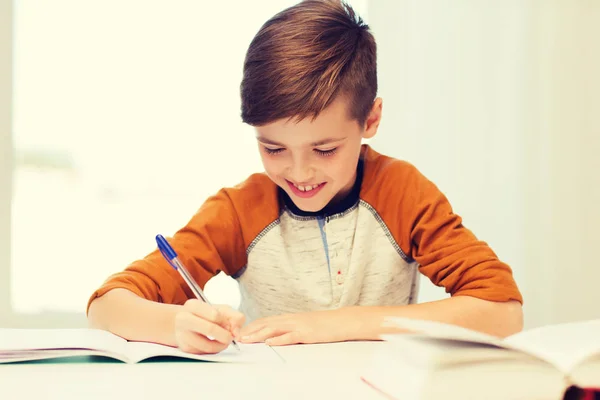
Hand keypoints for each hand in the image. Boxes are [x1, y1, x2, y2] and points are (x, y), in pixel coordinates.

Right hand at [174, 299, 244, 353]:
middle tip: (230, 338)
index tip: (229, 325)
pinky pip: (205, 353)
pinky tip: (214, 343)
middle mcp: (184, 318)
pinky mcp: (185, 348)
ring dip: (221, 346)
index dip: (226, 322)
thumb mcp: (220, 309)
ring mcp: (183, 334)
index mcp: (193, 305)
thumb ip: (234, 317)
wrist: (183, 324)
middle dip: (225, 336)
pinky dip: (214, 350)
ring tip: (224, 341)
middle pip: (210, 329)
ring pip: (208, 346)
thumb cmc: (205, 315)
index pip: (215, 315)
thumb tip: (237, 332)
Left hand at [239, 309, 358, 345]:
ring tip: (246, 340)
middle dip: (249, 331)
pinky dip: (278, 339)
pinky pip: (290, 336)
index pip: (265, 320)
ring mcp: (298, 325)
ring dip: (258, 335)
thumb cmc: (324, 325)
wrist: (342, 321)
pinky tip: (269, 343)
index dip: (251, 326)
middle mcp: (291, 319)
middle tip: (236, 337)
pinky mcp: (306, 333)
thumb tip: (276, 336)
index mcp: (289, 317)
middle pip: (265, 323)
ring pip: (273, 329)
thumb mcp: (303, 324)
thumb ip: (290, 328)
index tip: (239, 332)